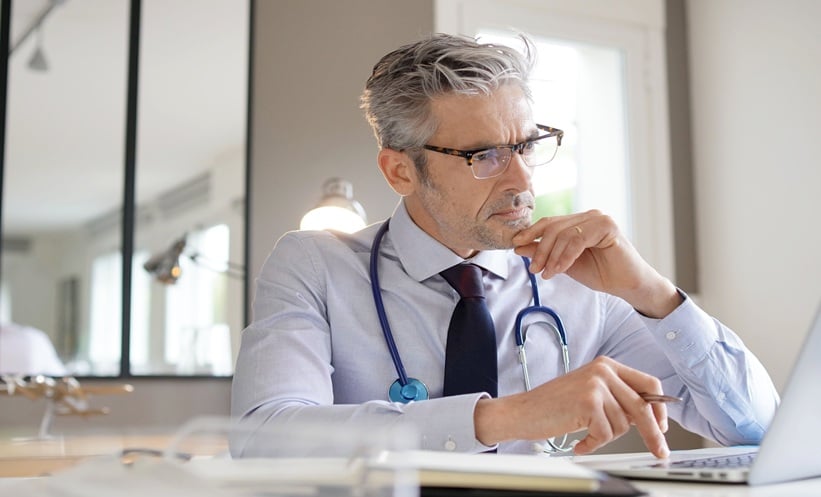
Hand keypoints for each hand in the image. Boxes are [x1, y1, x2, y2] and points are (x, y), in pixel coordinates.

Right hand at [474, 357, 670, 457]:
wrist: (523, 411)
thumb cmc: (553, 405)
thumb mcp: (590, 392)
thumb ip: (617, 398)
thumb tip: (649, 416)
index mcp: (607, 365)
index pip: (649, 383)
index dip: (660, 408)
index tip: (663, 426)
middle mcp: (603, 370)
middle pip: (643, 406)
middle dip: (654, 433)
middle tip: (659, 450)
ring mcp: (595, 385)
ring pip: (622, 425)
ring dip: (605, 436)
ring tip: (586, 432)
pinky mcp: (588, 402)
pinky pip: (606, 434)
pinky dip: (593, 443)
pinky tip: (580, 440)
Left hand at [511, 210, 680, 317]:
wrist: (628, 285)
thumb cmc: (601, 273)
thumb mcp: (565, 264)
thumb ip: (545, 253)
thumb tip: (519, 246)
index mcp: (578, 221)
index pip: (549, 223)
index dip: (530, 233)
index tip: (515, 245)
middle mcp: (588, 216)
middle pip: (553, 227)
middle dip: (539, 249)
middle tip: (533, 268)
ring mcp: (599, 219)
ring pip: (564, 233)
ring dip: (551, 255)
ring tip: (547, 273)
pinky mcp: (608, 227)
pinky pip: (578, 239)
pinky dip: (565, 256)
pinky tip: (559, 269)